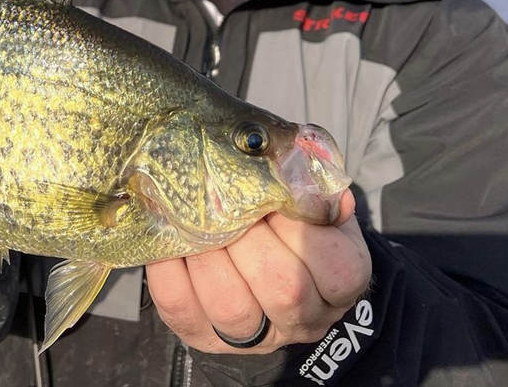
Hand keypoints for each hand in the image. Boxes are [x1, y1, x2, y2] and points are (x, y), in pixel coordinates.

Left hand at [146, 190, 370, 354]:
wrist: (268, 269)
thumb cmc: (294, 227)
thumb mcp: (316, 206)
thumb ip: (313, 188)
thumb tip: (302, 171)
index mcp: (339, 286)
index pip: (336, 268)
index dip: (301, 228)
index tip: (275, 194)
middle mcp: (302, 320)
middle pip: (283, 288)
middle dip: (250, 237)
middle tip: (227, 201)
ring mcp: (253, 337)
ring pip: (231, 306)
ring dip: (208, 253)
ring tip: (197, 220)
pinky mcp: (203, 335)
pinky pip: (180, 305)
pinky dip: (167, 267)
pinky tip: (167, 238)